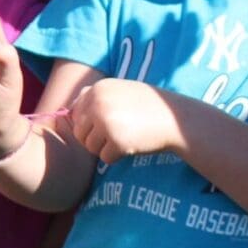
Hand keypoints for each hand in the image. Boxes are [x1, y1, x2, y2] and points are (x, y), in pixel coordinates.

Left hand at [66, 79, 181, 163]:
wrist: (178, 119)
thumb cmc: (150, 106)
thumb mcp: (123, 90)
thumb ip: (97, 96)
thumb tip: (69, 108)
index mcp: (98, 89)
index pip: (76, 114)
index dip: (91, 124)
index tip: (111, 123)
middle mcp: (98, 104)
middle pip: (80, 133)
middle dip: (97, 138)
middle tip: (119, 134)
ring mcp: (107, 122)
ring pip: (90, 147)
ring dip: (107, 148)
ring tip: (127, 138)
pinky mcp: (117, 141)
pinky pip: (105, 158)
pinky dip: (118, 156)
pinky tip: (133, 145)